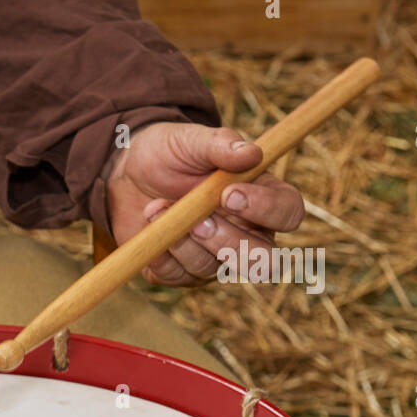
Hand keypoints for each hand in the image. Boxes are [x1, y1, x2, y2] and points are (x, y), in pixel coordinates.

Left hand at [102, 122, 304, 286]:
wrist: (128, 173)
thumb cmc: (171, 152)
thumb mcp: (192, 140)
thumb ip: (222, 144)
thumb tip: (252, 153)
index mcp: (262, 197)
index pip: (288, 213)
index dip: (266, 209)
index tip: (228, 194)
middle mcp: (246, 234)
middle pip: (263, 260)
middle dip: (227, 242)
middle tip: (196, 221)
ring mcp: (214, 259)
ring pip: (212, 269)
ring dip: (182, 241)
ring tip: (155, 207)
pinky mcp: (180, 272)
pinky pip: (176, 276)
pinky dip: (159, 252)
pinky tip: (148, 226)